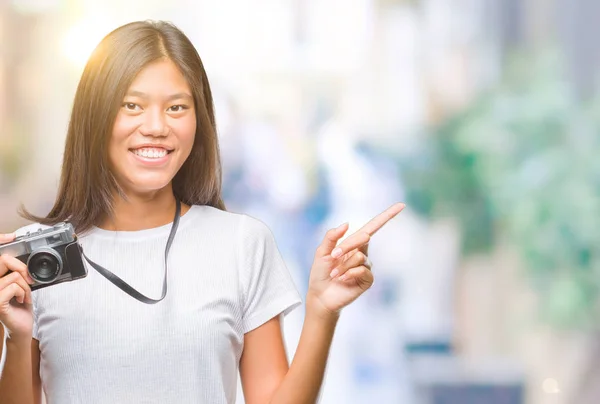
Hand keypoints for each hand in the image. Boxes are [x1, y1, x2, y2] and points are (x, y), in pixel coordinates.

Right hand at [0, 232, 34, 340]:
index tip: (12, 236)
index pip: (0, 258)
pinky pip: (14, 287)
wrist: (22, 326)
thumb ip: (19, 273)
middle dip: (22, 268)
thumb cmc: (21, 305)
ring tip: (23, 296)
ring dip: (26, 287)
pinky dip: (24, 293)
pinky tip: (21, 301)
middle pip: (4, 260)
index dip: (1, 241)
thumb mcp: (22, 285)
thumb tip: (26, 262)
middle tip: (29, 281)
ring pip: (15, 276)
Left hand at [306, 203, 404, 317]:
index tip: (401, 205)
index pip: (372, 227)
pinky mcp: (368, 279)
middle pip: (363, 237)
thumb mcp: (321, 252)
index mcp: (353, 243)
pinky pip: (362, 270)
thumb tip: (347, 224)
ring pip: (359, 256)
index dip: (386, 216)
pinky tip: (342, 280)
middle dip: (345, 246)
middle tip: (332, 257)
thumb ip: (331, 237)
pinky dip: (349, 273)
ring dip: (343, 265)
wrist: (320, 295)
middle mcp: (363, 253)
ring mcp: (366, 266)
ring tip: (335, 275)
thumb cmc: (320, 273)